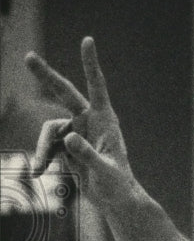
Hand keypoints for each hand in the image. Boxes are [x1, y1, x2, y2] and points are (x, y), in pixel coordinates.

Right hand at [25, 38, 135, 210]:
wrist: (115, 201)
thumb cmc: (118, 186)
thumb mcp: (105, 172)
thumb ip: (87, 155)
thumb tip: (68, 137)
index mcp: (105, 121)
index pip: (97, 87)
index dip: (90, 64)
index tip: (87, 40)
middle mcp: (90, 121)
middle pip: (65, 93)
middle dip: (46, 76)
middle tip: (28, 57)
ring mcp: (77, 131)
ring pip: (49, 129)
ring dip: (42, 147)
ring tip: (39, 168)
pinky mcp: (68, 145)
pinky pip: (48, 144)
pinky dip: (42, 156)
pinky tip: (38, 172)